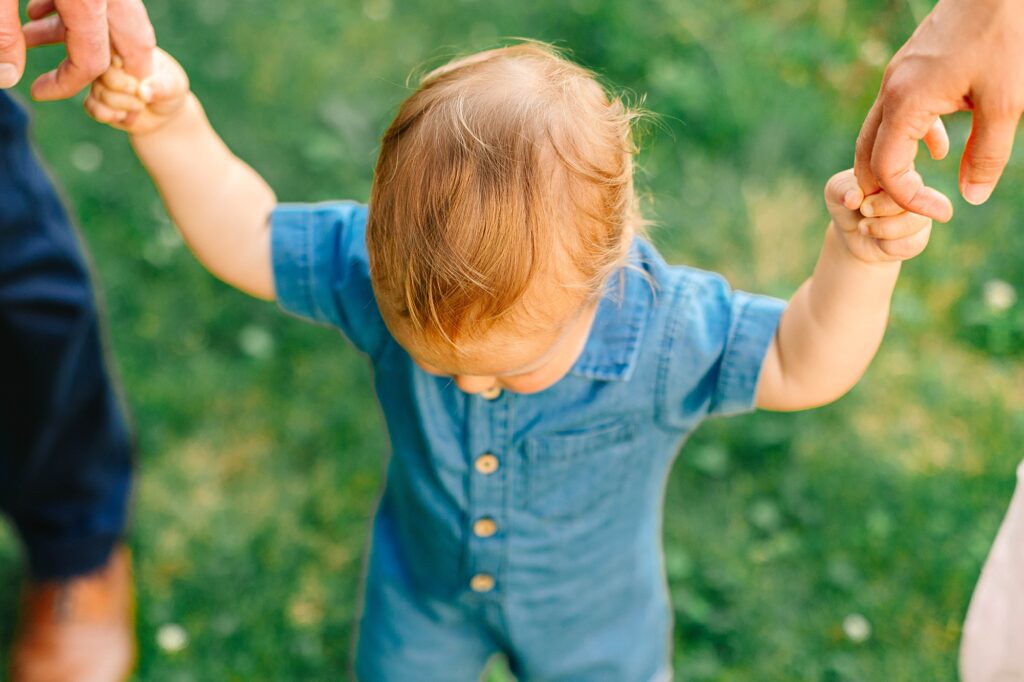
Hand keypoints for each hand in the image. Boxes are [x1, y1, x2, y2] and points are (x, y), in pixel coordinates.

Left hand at [12, 0, 154, 98]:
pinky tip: (41, 9)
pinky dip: (83, 11)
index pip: (93, 60)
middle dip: (103, 69)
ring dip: (84, 35)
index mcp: (89, 1)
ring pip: (120, 17)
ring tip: (33, 38)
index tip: (40, 91)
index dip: (67, 84)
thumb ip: (4, 36)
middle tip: (73, 83)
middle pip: (132, 43)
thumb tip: (8, 77)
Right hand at [85, 48, 187, 134]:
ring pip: (99, 92)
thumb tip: (142, 91)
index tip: (128, 70)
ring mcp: (100, 82)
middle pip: (103, 72)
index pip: (112, 49)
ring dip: (121, 103)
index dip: (117, 63)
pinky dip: (108, 114)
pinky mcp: (96, 101)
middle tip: (139, 93)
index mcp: (126, 49)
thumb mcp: (174, 86)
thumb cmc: (170, 91)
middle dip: (122, 86)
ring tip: (140, 105)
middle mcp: (108, 63)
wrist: (164, 114)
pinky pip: (92, 107)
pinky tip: (123, 115)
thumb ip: (161, 86)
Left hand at [825, 169, 931, 264]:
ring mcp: (921, 213)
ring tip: (864, 227)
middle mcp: (916, 189)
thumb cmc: (846, 204)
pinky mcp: (920, 237)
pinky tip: (878, 241)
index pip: (900, 173)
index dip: (878, 188)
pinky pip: (910, 243)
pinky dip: (888, 246)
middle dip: (881, 208)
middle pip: (911, 197)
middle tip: (864, 210)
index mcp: (898, 169)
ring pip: (914, 221)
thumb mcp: (836, 192)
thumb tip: (854, 198)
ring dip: (883, 228)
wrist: (851, 234)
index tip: (861, 196)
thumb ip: (842, 189)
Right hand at [855, 0, 1023, 221]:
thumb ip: (988, 154)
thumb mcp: (1006, 103)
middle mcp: (891, 91)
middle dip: (884, 189)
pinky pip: (895, 113)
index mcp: (905, 103)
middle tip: (913, 209)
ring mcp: (896, 77)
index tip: (943, 211)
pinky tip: (940, 146)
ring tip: (923, 185)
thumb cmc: (1006, 36)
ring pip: (878, 134)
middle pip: (866, 155)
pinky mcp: (910, 68)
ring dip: (895, 164)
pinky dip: (909, 138)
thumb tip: (971, 198)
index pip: (886, 170)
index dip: (909, 199)